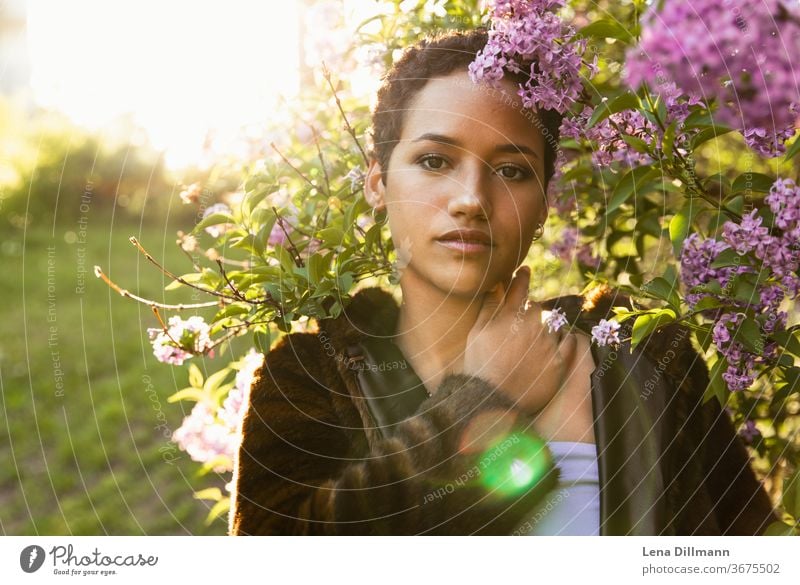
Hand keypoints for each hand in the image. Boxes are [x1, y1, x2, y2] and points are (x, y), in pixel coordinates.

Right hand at [461, 266, 578, 415]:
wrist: (493, 402)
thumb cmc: (479, 368)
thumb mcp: (476, 334)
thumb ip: (488, 308)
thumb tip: (494, 286)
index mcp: (510, 316)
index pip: (519, 288)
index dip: (522, 277)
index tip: (524, 270)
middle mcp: (532, 326)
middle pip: (537, 308)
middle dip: (530, 311)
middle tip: (522, 323)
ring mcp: (547, 344)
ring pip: (553, 324)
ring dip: (547, 326)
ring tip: (537, 338)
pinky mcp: (558, 362)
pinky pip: (568, 343)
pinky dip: (564, 340)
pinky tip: (558, 343)